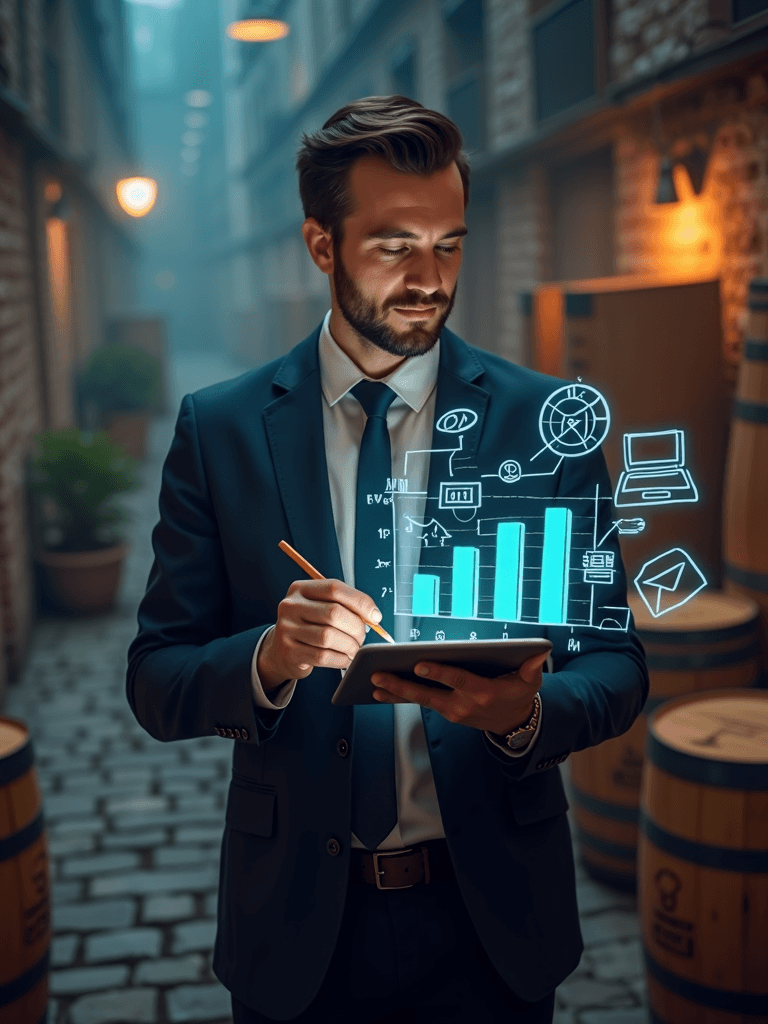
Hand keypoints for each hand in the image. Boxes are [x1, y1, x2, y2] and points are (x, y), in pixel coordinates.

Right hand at [258, 579, 380, 690]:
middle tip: (363, 636)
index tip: (375, 616)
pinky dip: (340, 659)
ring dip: (350, 645)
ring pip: (329, 636)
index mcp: (301, 589)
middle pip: (334, 612)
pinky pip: (323, 656)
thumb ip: (345, 606)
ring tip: (355, 649)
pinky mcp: (289, 652)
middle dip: (356, 627)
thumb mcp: (321, 608)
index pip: (335, 588)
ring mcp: (286, 629)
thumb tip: (373, 616)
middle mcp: (290, 606)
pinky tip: (345, 658)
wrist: (281, 651)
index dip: (360, 602)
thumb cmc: (310, 626)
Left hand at [370, 650, 548, 734]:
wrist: (515, 724)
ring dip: (394, 693)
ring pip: (419, 701)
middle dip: (402, 685)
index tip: (419, 665)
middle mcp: (463, 704)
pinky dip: (399, 697)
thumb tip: (539, 652)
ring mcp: (452, 710)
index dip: (438, 673)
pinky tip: (380, 691)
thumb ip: (532, 667)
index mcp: (482, 692)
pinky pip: (419, 703)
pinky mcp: (445, 711)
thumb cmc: (520, 694)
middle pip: (428, 695)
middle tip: (379, 676)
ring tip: (372, 684)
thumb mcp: (531, 682)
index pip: (457, 680)